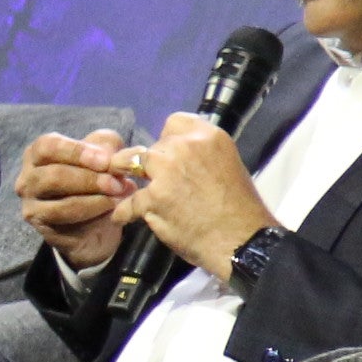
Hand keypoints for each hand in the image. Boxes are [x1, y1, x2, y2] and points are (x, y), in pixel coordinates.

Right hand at [17, 129, 141, 271]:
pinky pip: (68, 223)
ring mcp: (32, 206)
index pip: (48, 146)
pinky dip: (93, 214)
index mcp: (37, 153)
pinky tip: (112, 209)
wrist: (94, 221)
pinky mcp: (43, 229)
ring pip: (61, 204)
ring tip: (118, 196)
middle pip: (53, 176)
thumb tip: (112, 158)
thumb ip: (107, 146)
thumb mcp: (103, 155)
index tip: (105, 160)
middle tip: (117, 183)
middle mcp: (28, 179)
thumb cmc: (94, 180)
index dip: (77, 152)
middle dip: (89, 179)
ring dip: (94, 200)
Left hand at [112, 113, 275, 280]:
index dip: (167, 139)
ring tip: (120, 183)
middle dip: (152, 160)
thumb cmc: (240, 207)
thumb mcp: (228, 165)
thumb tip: (181, 158)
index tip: (167, 152)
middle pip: (153, 144)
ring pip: (132, 162)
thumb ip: (202, 156)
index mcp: (208, 136)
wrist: (241, 239)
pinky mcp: (153, 198)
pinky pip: (129, 201)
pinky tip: (122, 216)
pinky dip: (123, 211)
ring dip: (126, 172)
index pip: (174, 122)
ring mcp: (166, 171)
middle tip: (153, 177)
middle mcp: (185, 147)